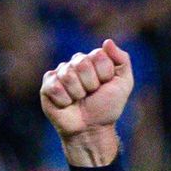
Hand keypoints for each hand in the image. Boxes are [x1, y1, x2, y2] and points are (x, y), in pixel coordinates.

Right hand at [40, 39, 133, 165]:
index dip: (104, 74)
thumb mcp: (123, 84)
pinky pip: (55, 87)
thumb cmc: (107, 107)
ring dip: (78, 93)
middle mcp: (74, 64)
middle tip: (91, 94)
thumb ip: (122, 60)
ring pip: (68, 75)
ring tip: (79, 100)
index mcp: (92, 60)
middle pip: (81, 63)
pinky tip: (67, 104)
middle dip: (91, 84)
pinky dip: (65, 100)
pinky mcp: (46, 86)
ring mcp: (59, 74)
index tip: (105, 85)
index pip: (98, 55)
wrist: (92, 128)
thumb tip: (107, 42)